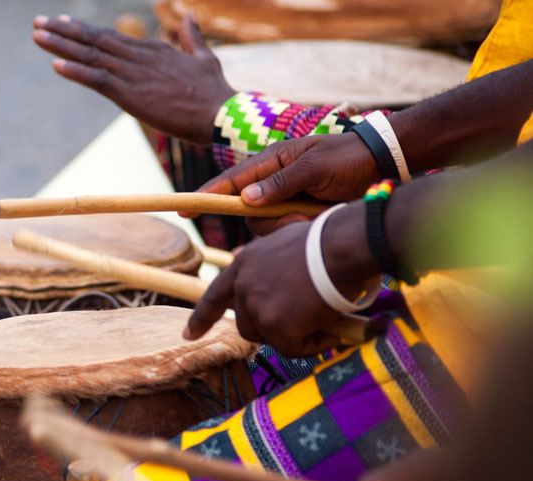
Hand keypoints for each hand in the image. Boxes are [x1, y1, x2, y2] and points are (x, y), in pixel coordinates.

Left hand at [32, 13, 234, 145]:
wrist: (220, 114)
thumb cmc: (215, 91)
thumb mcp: (203, 57)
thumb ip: (191, 37)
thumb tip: (189, 14)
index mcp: (152, 49)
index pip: (111, 37)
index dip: (84, 30)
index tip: (63, 23)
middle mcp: (138, 57)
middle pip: (94, 40)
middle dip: (64, 31)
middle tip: (38, 23)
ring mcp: (133, 74)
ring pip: (90, 56)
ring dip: (61, 45)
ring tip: (37, 35)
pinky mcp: (131, 95)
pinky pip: (97, 80)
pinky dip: (76, 72)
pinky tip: (55, 65)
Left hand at [183, 203, 378, 355]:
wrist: (342, 246)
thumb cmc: (326, 242)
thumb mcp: (285, 244)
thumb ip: (270, 266)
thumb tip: (273, 288)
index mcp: (244, 264)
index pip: (214, 296)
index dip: (202, 318)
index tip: (188, 335)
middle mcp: (243, 286)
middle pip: (247, 324)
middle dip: (271, 329)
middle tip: (300, 326)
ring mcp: (257, 307)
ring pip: (270, 338)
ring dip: (294, 336)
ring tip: (323, 321)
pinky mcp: (276, 326)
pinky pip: (294, 348)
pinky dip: (314, 344)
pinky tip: (332, 330)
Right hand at [187, 133, 379, 234]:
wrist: (385, 165)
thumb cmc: (350, 158)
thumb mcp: (316, 167)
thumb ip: (281, 183)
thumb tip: (245, 198)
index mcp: (273, 162)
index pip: (231, 181)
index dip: (207, 195)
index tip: (186, 210)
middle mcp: (274, 181)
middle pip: (250, 212)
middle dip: (271, 221)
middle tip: (300, 218)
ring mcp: (288, 198)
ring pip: (269, 225)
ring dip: (289, 227)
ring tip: (317, 217)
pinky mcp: (301, 213)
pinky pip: (287, 230)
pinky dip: (300, 231)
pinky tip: (318, 222)